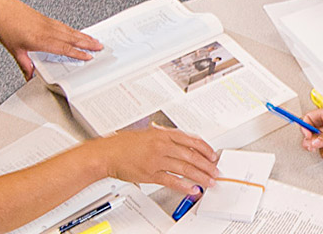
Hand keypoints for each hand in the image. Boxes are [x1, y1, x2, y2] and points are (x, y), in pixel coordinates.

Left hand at [0, 0, 101, 79]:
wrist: (0, 8)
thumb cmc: (5, 25)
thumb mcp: (14, 50)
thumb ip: (25, 64)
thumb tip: (30, 76)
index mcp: (40, 39)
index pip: (63, 48)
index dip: (77, 53)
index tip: (88, 57)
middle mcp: (47, 30)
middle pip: (72, 38)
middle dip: (87, 43)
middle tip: (100, 46)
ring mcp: (47, 23)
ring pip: (70, 31)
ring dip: (83, 36)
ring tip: (94, 40)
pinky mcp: (45, 18)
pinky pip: (64, 25)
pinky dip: (73, 30)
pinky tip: (76, 32)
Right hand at [85, 126, 217, 195]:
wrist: (107, 154)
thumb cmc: (123, 144)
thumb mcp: (147, 133)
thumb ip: (165, 136)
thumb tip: (182, 141)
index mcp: (163, 135)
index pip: (191, 140)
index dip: (205, 149)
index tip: (212, 156)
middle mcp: (162, 146)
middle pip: (191, 155)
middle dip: (206, 165)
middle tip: (215, 171)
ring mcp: (157, 161)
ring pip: (185, 169)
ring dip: (200, 176)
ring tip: (209, 182)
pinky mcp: (151, 174)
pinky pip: (172, 181)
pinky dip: (184, 186)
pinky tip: (192, 189)